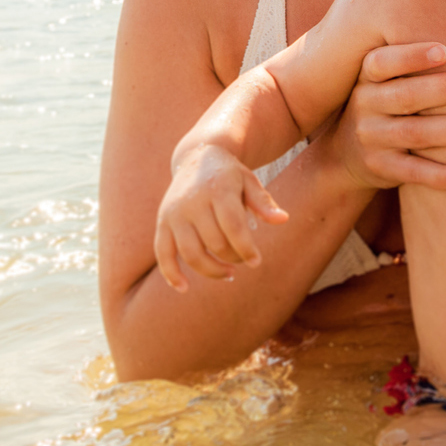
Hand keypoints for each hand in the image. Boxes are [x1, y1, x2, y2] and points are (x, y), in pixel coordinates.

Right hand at [153, 145, 288, 291]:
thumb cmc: (229, 175)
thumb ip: (263, 202)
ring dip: (211, 270)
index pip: (233, 226)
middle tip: (243, 260)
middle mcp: (192, 202)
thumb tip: (283, 219)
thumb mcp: (249, 181)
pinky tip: (183, 288)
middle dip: (233, 258)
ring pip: (191, 253)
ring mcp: (174, 213)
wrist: (196, 157)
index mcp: (217, 189)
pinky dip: (171, 273)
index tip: (257, 261)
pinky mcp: (162, 222)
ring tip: (228, 273)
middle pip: (214, 243)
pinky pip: (163, 253)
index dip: (246, 248)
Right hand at [332, 41, 445, 190]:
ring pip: (416, 134)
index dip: (411, 57)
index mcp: (367, 78)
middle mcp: (365, 106)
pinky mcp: (381, 168)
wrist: (344, 156)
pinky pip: (414, 173)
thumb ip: (411, 59)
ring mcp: (372, 139)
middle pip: (409, 96)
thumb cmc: (384, 104)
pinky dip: (442, 176)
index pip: (383, 63)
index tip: (444, 50)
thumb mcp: (383, 80)